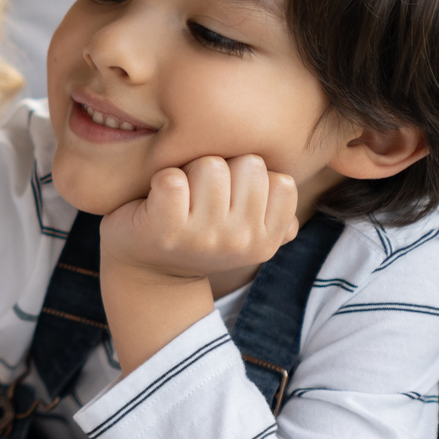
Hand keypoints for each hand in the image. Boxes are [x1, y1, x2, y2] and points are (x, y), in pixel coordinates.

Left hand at [98, 155, 298, 369]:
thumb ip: (275, 218)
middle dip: (225, 169)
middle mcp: (239, 241)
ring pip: (211, 165)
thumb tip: (291, 209)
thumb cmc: (200, 239)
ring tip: (182, 194)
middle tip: (203, 193)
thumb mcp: (246, 236)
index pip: (282, 181)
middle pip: (249, 164)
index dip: (253, 179)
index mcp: (266, 242)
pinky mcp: (165, 228)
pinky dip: (162, 178)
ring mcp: (203, 236)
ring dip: (192, 171)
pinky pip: (172, 178)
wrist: (148, 274)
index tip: (231, 196)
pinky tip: (158, 198)